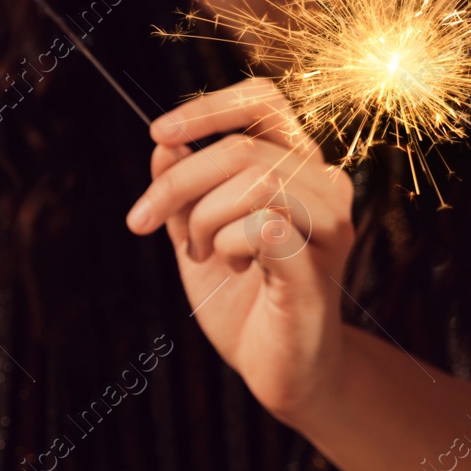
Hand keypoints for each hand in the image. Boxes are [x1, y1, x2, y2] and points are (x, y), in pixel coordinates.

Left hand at [127, 78, 353, 420]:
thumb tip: (163, 145)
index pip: (263, 101)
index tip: (158, 133)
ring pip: (256, 182)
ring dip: (204, 219)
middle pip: (241, 148)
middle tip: (142, 222)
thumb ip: (183, 193)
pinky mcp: (318, 266)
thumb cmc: (242, 299)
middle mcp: (324, 186)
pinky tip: (233, 268)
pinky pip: (263, 228)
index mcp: (296, 167)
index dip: (208, 107)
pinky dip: (227, 245)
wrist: (277, 368)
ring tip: (202, 254)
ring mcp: (328, 226)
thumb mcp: (196, 236)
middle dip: (176, 184)